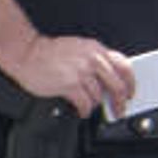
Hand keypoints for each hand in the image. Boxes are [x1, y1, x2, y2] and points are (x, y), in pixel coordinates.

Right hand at [4, 30, 129, 117]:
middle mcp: (92, 59)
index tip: (131, 92)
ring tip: (88, 105)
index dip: (131, 83)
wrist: (26, 53)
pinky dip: (85, 111)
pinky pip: (86, 104)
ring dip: (95, 105)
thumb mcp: (78, 47)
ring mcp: (81, 72)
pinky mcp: (70, 84)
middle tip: (119, 109)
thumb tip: (109, 76)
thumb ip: (95, 58)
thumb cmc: (48, 52)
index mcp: (96, 49)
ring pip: (99, 96)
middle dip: (120, 102)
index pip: (124, 66)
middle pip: (118, 85)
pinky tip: (82, 111)